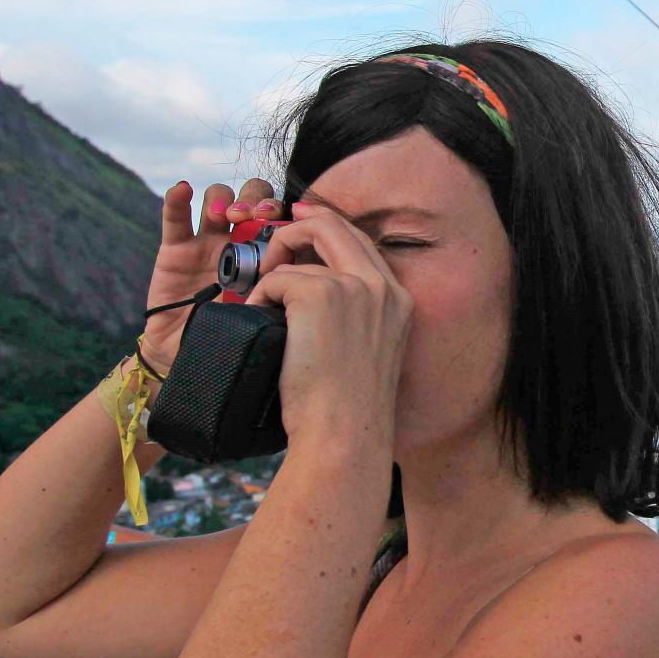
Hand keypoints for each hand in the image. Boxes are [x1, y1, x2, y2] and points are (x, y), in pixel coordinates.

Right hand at [144, 179, 284, 374]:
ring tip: (228, 216)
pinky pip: (175, 218)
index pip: (283, 215)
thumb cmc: (245, 338)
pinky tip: (183, 190)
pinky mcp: (175, 251)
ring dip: (225, 200)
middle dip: (257, 200)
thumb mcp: (275, 313)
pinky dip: (177, 199)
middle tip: (259, 216)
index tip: (292, 222)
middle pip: (252, 198)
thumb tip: (328, 277)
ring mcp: (207, 243)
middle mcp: (239, 241)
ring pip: (218, 199)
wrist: (199, 360)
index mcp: (269, 253)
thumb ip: (297, 293)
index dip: (287, 212)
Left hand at [241, 200, 413, 451]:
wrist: (345, 434)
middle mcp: (382, 285)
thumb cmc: (347, 409)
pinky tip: (264, 328)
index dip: (324, 226)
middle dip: (293, 229)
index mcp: (398, 299)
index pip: (360, 241)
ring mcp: (353, 287)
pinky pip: (275, 279)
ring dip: (272, 274)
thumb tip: (312, 288)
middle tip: (270, 254)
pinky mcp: (319, 295)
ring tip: (263, 307)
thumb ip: (356, 314)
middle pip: (333, 223)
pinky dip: (260, 299)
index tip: (297, 225)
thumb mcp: (368, 350)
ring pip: (299, 250)